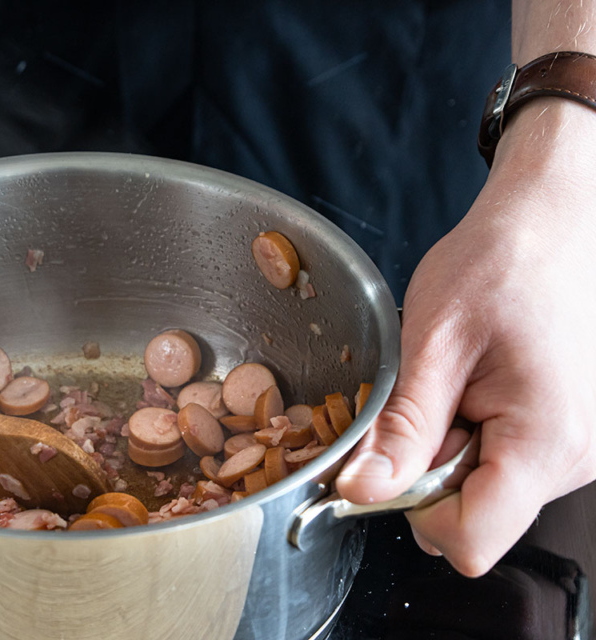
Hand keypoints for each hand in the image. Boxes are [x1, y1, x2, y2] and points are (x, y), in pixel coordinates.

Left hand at [336, 99, 595, 576]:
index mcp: (546, 443)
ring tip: (456, 377)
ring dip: (451, 445)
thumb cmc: (503, 260)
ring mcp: (579, 447)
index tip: (384, 462)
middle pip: (475, 514)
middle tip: (427, 395)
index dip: (411, 511)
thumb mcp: (434, 341)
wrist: (558, 216)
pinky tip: (477, 380)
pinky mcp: (570, 432)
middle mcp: (575, 459)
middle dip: (427, 469)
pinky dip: (475, 431)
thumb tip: (362, 490)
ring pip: (487, 487)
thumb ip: (402, 428)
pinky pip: (506, 459)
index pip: (470, 541)